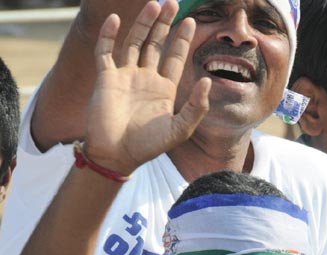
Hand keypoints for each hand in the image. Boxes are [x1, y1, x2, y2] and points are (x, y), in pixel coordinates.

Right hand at [84, 0, 209, 175]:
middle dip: (164, 24)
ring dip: (143, 24)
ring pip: (134, 42)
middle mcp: (146, 78)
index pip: (176, 57)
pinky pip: (106, 51)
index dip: (183, 39)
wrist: (117, 154)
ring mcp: (125, 76)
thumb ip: (196, 107)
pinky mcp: (106, 78)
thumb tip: (208, 81)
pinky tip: (117, 20)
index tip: (191, 21)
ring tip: (154, 5)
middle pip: (156, 44)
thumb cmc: (149, 145)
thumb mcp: (180, 129)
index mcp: (164, 88)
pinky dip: (109, 35)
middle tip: (173, 3)